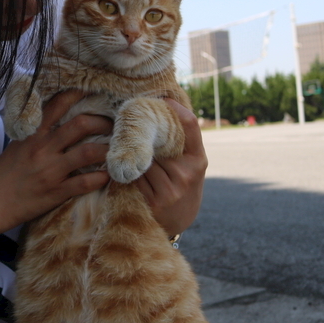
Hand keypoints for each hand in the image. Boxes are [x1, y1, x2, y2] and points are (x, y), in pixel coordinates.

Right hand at [0, 89, 112, 229]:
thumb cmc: (3, 174)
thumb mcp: (16, 145)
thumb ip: (35, 132)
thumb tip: (53, 118)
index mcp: (33, 134)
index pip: (57, 105)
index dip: (78, 94)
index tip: (93, 89)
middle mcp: (43, 148)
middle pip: (81, 125)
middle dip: (102, 122)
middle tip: (113, 125)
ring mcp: (51, 170)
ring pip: (88, 152)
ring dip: (107, 149)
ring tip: (116, 148)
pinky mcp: (56, 192)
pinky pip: (85, 182)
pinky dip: (101, 178)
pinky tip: (108, 175)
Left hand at [135, 99, 206, 237]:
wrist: (177, 224)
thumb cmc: (181, 187)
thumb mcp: (190, 166)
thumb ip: (181, 144)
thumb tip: (164, 107)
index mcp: (198, 161)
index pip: (191, 127)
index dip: (177, 109)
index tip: (163, 99)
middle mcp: (187, 174)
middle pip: (159, 142)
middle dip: (145, 132)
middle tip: (131, 118)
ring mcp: (171, 189)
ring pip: (143, 158)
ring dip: (133, 151)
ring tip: (125, 144)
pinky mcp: (154, 201)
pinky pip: (135, 175)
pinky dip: (128, 168)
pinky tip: (124, 165)